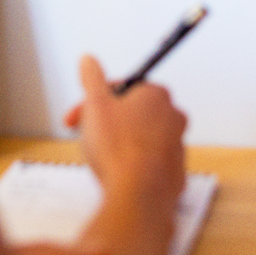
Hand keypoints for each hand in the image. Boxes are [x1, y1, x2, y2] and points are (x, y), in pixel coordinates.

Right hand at [64, 56, 185, 214]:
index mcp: (155, 95)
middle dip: (105, 120)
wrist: (138, 194)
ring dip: (118, 141)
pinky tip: (117, 172)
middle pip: (132, 112)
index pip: (121, 88)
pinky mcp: (175, 172)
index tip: (78, 114)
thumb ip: (92, 79)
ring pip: (140, 136)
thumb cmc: (118, 148)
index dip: (94, 100)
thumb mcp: (95, 104)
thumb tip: (89, 60)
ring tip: (99, 156)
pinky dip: (132, 163)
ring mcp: (177, 146)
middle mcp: (173, 116)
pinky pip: (148, 161)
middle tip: (84, 133)